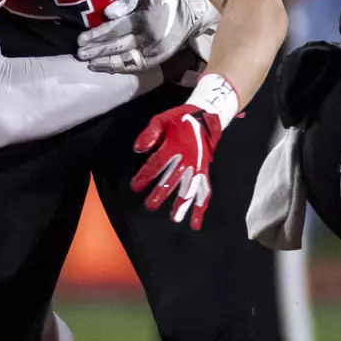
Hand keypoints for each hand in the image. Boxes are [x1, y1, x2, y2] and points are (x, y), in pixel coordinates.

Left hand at [75, 0, 217, 73]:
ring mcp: (153, 51)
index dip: (97, 35)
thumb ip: (126, 3)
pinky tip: (107, 68)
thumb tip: (107, 14)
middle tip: (79, 54)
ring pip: (125, 60)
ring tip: (89, 64)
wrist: (194, 10)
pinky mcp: (158, 59)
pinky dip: (120, 68)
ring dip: (106, 63)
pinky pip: (136, 66)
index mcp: (144, 20)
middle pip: (117, 46)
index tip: (81, 40)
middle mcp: (148, 38)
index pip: (115, 29)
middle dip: (96, 51)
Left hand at [131, 104, 224, 229]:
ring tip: (175, 218)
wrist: (204, 118)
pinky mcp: (205, 173)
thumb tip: (138, 149)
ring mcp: (198, 167)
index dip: (145, 176)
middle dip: (161, 193)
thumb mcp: (161, 119)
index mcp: (176, 145)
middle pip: (173, 179)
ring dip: (183, 204)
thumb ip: (150, 134)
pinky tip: (195, 222)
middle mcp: (188, 159)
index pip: (157, 164)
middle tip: (150, 206)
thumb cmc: (179, 120)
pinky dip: (201, 207)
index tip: (135, 187)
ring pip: (190, 188)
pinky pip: (205, 191)